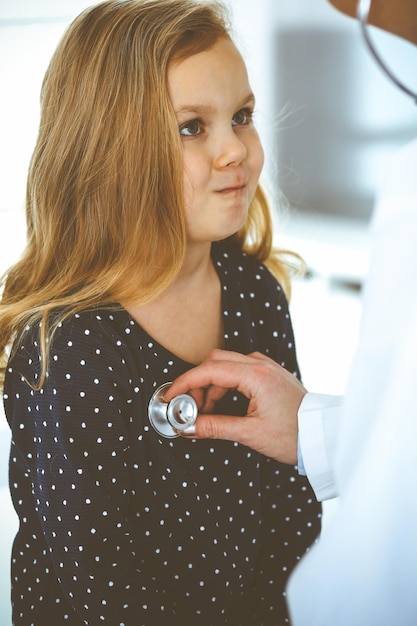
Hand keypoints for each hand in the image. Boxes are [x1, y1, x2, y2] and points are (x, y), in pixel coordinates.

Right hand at [165, 349, 306, 463]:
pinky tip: (225, 405)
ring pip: (226, 364)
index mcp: (256, 375)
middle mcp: (261, 365)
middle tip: (192, 408)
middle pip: (215, 361)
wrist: (323, 436)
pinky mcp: (270, 374)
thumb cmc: (294, 435)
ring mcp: (267, 367)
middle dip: (198, 383)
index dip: (185, 383)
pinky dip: (226, 384)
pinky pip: (239, 370)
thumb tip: (188, 426)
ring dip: (212, 385)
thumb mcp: (250, 434)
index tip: (171, 396)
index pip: (209, 370)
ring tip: (210, 412)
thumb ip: (215, 427)